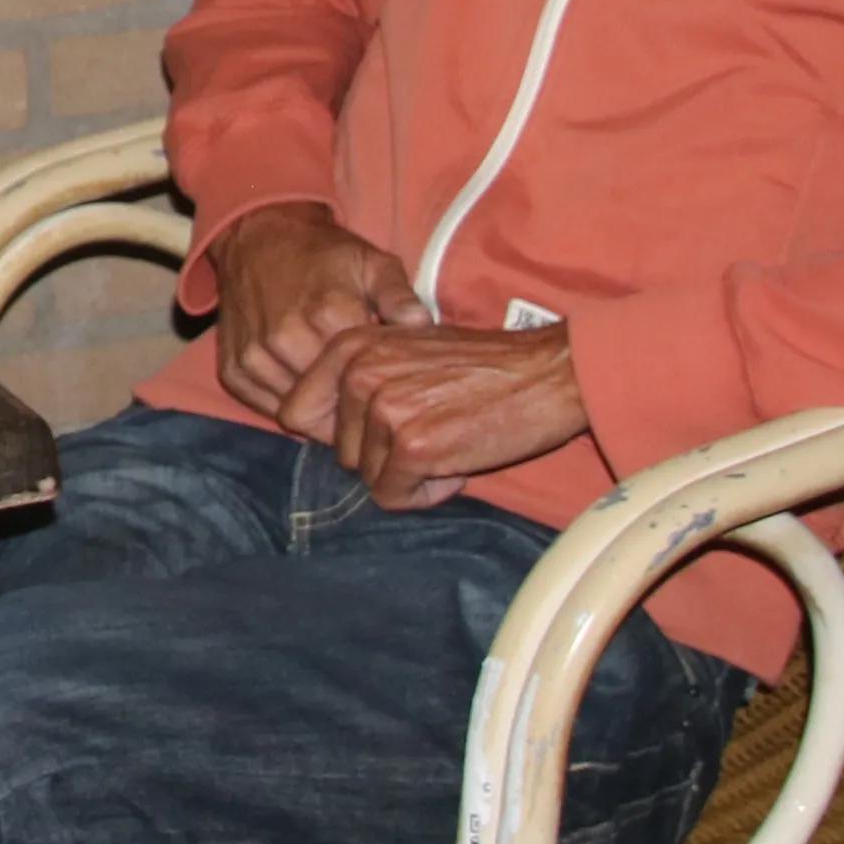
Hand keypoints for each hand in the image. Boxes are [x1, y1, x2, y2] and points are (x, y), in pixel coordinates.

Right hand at [203, 199, 421, 416]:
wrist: (260, 235)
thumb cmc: (324, 254)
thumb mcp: (373, 263)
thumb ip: (400, 296)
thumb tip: (423, 327)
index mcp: (330, 315)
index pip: (363, 379)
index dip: (377, 388)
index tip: (384, 386)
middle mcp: (287, 340)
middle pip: (330, 401)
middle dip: (348, 404)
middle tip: (359, 396)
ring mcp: (255, 358)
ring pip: (296, 411)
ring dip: (315, 409)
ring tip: (331, 393)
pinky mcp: (233, 370)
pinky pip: (265, 408)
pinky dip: (284, 405)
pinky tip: (301, 387)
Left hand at [288, 324, 594, 509]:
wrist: (547, 373)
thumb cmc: (482, 366)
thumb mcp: (405, 349)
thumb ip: (358, 378)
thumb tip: (309, 427)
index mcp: (350, 346)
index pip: (296, 413)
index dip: (334, 434)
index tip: (375, 431)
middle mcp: (358, 375)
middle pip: (338, 452)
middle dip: (382, 454)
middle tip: (433, 429)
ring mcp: (383, 411)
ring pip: (367, 477)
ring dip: (408, 472)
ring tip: (449, 439)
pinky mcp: (412, 448)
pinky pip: (394, 496)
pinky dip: (427, 491)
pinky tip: (458, 461)